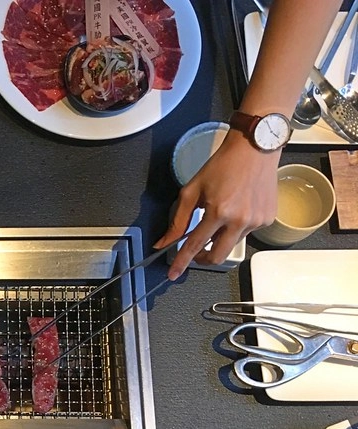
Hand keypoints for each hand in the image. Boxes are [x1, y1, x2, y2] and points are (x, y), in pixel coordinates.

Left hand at [155, 133, 280, 279]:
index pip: (195, 245)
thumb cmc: (223, 165)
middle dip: (203, 258)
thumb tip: (165, 240)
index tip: (174, 274)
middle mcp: (240, 220)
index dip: (182, 261)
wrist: (254, 149)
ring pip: (232, 244)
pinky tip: (236, 210)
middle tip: (196, 252)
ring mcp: (257, 221)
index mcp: (219, 211)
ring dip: (220, 238)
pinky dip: (236, 228)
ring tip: (220, 215)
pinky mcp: (268, 219)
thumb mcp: (192, 190)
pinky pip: (246, 234)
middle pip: (218, 256)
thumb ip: (178, 219)